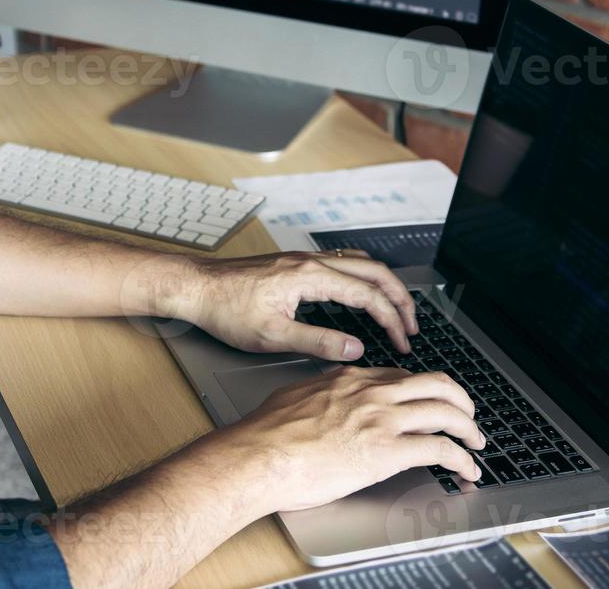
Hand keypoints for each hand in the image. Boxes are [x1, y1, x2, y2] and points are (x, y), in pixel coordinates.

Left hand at [170, 250, 418, 360]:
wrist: (196, 288)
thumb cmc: (225, 310)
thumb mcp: (272, 336)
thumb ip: (318, 342)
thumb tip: (355, 348)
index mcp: (310, 277)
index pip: (368, 296)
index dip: (391, 321)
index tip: (402, 342)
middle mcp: (311, 261)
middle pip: (374, 272)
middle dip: (400, 298)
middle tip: (412, 325)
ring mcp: (303, 259)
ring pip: (360, 263)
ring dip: (383, 284)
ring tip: (396, 309)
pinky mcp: (294, 263)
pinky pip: (342, 262)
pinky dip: (363, 277)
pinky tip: (361, 291)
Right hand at [214, 365, 484, 513]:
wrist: (260, 455)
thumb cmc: (266, 435)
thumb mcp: (294, 397)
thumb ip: (317, 395)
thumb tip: (318, 402)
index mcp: (349, 378)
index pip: (400, 377)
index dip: (421, 391)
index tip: (426, 403)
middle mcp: (372, 392)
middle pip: (435, 383)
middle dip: (459, 398)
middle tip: (466, 414)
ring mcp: (383, 419)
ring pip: (446, 411)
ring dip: (469, 428)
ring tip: (475, 442)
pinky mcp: (390, 451)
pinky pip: (440, 449)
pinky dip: (461, 460)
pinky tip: (466, 470)